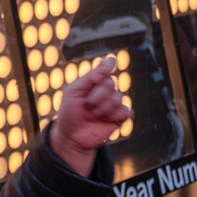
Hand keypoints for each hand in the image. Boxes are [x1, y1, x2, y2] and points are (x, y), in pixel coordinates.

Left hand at [50, 58, 132, 175]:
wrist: (71, 137)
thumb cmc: (69, 113)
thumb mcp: (72, 92)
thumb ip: (90, 77)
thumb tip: (110, 59)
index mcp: (93, 83)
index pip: (105, 68)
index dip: (106, 68)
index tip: (103, 71)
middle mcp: (106, 91)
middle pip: (110, 83)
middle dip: (96, 96)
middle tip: (86, 105)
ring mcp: (114, 104)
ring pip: (117, 98)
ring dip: (102, 108)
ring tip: (92, 115)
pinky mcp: (121, 117)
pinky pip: (126, 111)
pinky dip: (114, 116)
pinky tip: (105, 120)